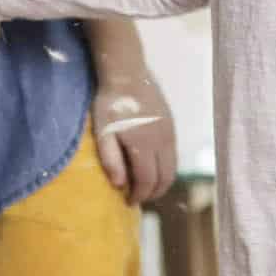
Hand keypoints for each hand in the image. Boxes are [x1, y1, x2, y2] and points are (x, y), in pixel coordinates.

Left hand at [93, 72, 175, 204]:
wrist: (127, 73)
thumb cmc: (110, 103)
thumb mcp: (103, 132)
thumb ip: (111, 159)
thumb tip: (120, 184)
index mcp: (144, 144)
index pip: (147, 181)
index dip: (139, 195)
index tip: (128, 202)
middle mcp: (162, 141)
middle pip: (165, 178)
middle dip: (153, 193)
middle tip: (138, 198)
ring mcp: (170, 133)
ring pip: (172, 168)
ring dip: (161, 182)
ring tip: (145, 186)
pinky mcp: (171, 126)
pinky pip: (173, 155)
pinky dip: (165, 168)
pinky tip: (151, 166)